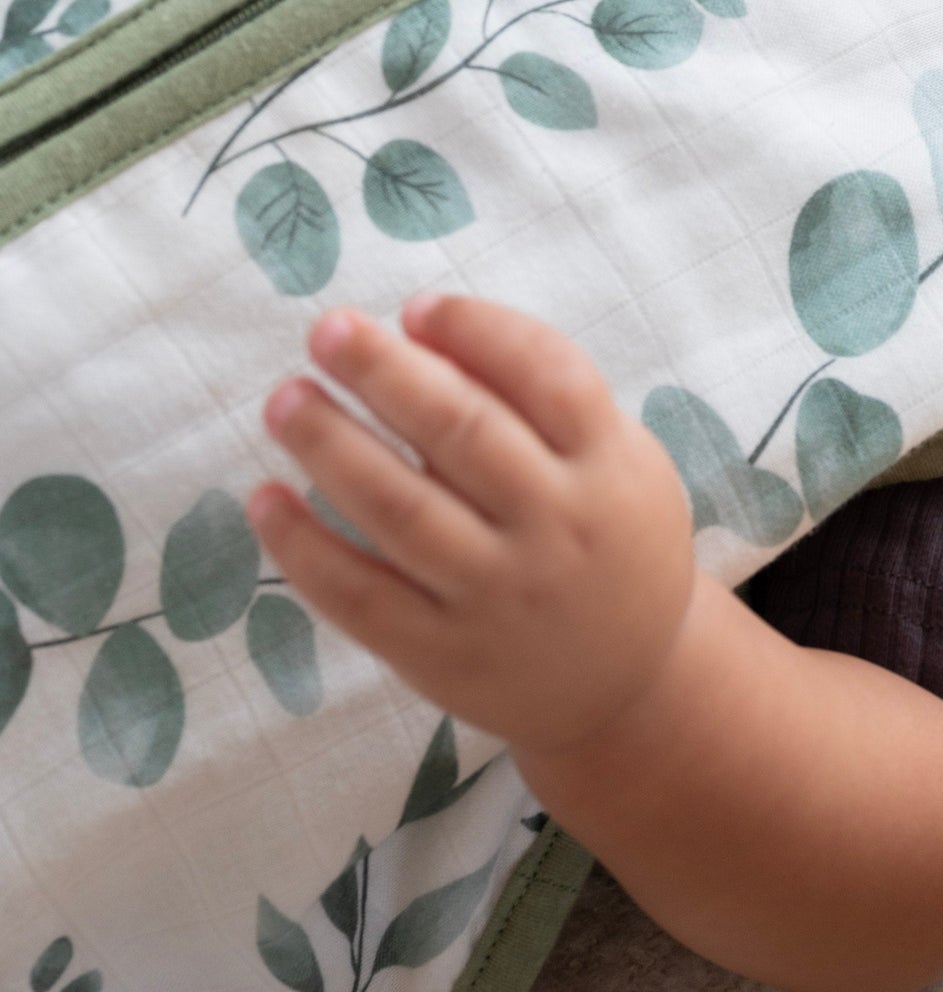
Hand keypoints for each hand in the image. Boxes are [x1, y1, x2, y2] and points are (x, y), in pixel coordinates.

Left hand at [248, 294, 697, 755]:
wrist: (628, 683)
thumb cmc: (611, 537)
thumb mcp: (619, 460)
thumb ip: (542, 401)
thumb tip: (422, 329)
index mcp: (609, 464)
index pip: (547, 373)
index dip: (478, 328)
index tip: (417, 308)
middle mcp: (556, 526)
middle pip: (461, 431)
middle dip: (385, 371)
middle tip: (327, 330)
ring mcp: (498, 595)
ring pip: (400, 509)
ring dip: (331, 445)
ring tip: (286, 399)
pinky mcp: (443, 654)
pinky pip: (361, 595)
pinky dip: (305, 548)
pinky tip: (266, 499)